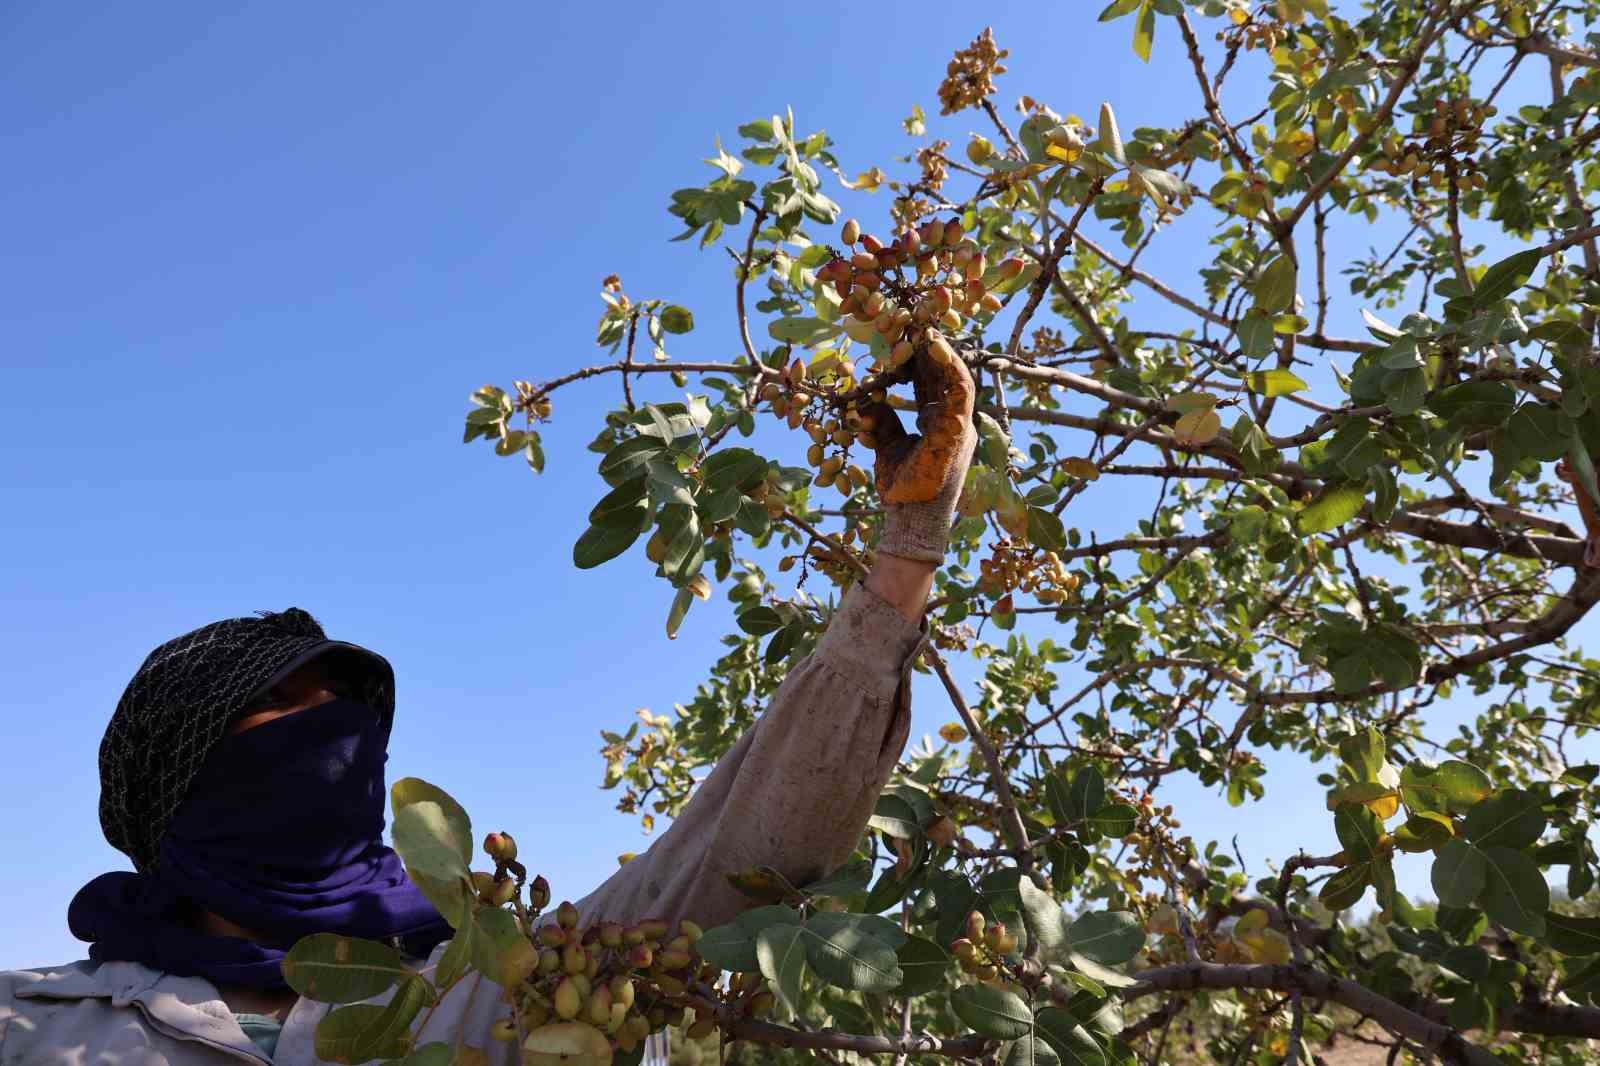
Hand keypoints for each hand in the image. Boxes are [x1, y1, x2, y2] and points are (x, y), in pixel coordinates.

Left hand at [860, 342, 977, 564]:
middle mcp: (953, 420)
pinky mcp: (959, 431)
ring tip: (927, 324)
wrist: (910, 517)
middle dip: (931, 347)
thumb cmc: (901, 487)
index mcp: (939, 423)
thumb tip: (864, 402)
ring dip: (943, 349)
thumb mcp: (886, 446)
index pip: (931, 382)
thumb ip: (880, 422)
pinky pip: (960, 391)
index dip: (920, 358)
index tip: (904, 335)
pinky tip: (936, 346)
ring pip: (957, 376)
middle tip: (914, 319)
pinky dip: (950, 367)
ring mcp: (959, 425)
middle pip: (944, 374)